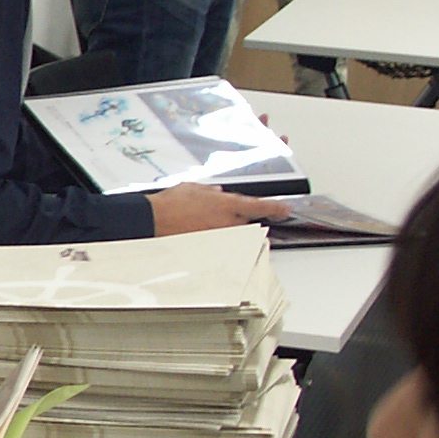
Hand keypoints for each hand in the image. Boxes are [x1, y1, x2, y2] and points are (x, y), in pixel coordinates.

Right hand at [147, 183, 289, 235]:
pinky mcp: (210, 249)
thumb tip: (218, 194)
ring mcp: (220, 238)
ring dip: (228, 232)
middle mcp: (227, 223)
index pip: (260, 207)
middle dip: (243, 222)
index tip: (284, 210)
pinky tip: (200, 235)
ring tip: (206, 226)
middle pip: (248, 225)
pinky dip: (216, 241)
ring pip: (235, 236)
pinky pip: (221, 246)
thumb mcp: (192, 188)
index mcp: (227, 204)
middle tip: (225, 219)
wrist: (153, 221)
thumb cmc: (170, 204)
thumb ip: (209, 192)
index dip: (275, 209)